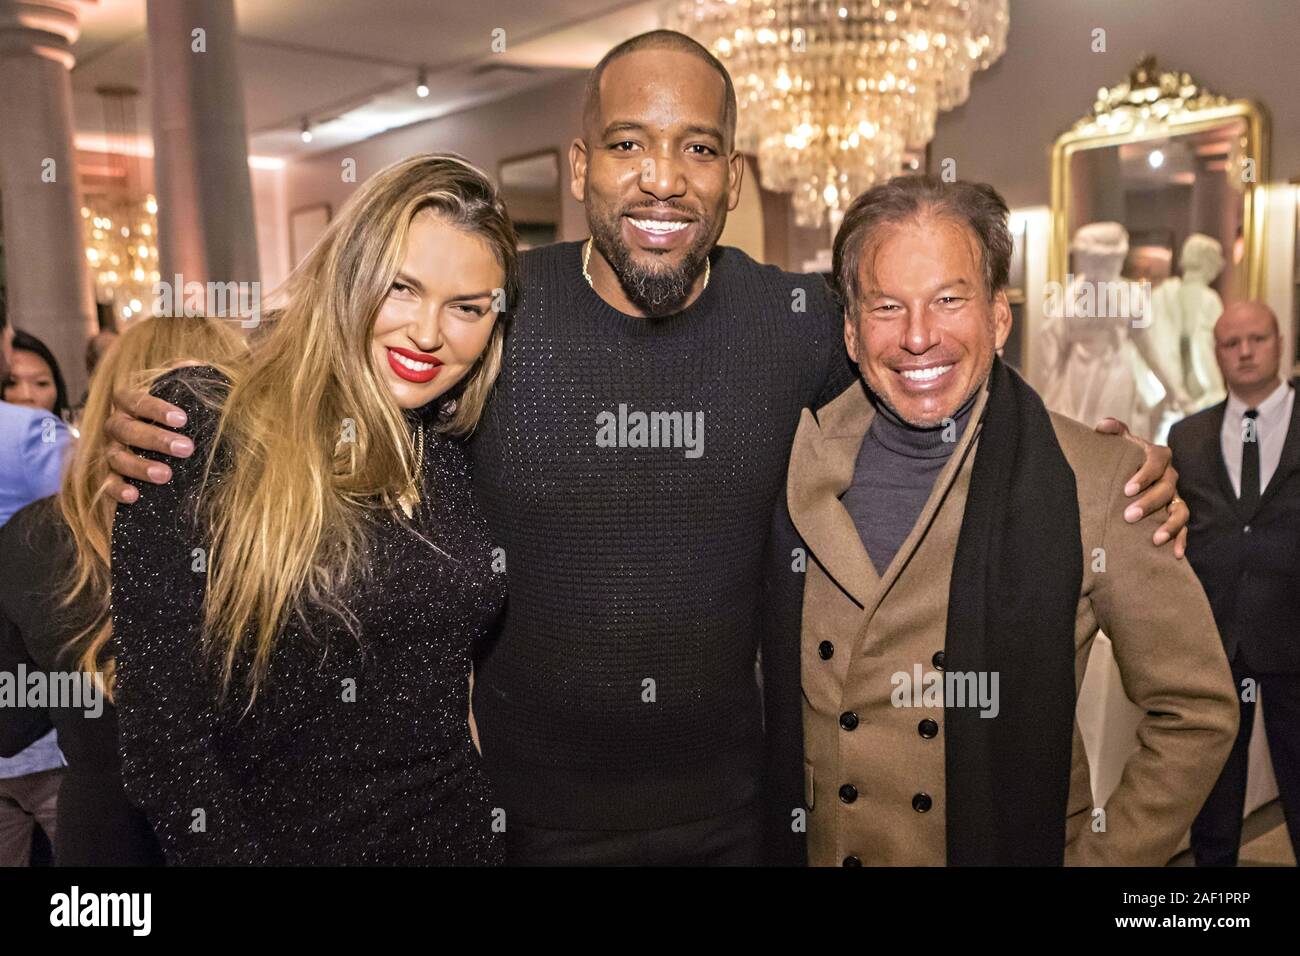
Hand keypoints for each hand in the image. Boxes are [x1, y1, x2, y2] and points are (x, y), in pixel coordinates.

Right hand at [104, 384, 193, 503]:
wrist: (160, 447)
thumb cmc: (173, 416)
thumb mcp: (178, 393)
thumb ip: (184, 376)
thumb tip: (196, 365)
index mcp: (129, 404)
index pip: (134, 399)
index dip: (156, 408)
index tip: (182, 419)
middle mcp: (116, 426)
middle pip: (127, 430)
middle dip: (156, 439)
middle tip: (186, 448)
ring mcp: (110, 452)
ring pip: (116, 458)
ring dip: (139, 466)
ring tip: (165, 474)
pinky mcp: (109, 477)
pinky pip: (107, 485)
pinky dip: (117, 490)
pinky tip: (134, 496)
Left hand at [1093, 417, 1187, 558]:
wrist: (1132, 474)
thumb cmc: (1124, 458)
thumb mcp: (1121, 443)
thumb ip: (1114, 432)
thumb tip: (1102, 426)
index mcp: (1157, 456)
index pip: (1157, 460)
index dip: (1145, 474)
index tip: (1127, 489)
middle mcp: (1170, 476)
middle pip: (1166, 489)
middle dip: (1149, 503)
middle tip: (1129, 516)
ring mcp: (1175, 496)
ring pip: (1180, 510)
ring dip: (1170, 525)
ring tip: (1156, 539)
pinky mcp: (1175, 514)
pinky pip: (1184, 527)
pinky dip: (1180, 539)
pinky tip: (1174, 554)